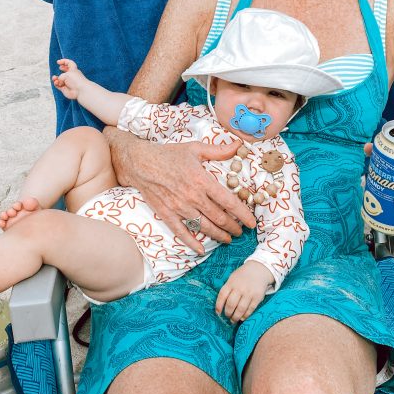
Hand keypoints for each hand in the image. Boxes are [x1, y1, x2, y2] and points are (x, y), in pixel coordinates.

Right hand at [52, 59, 86, 100]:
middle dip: (62, 68)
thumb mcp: (66, 74)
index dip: (64, 61)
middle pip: (66, 70)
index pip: (69, 63)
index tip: (58, 62)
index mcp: (73, 70)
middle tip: (59, 67)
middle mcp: (71, 76)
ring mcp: (68, 83)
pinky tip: (56, 83)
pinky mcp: (65, 89)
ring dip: (55, 78)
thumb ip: (60, 76)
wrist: (80, 90)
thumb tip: (58, 82)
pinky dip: (56, 84)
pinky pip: (58, 85)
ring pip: (60, 79)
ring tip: (54, 78)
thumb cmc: (76, 80)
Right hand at [109, 132, 256, 250]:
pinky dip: (192, 243)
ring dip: (219, 235)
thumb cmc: (169, 154)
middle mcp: (193, 197)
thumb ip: (219, 150)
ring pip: (204, 227)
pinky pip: (181, 232)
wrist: (140, 162)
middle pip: (219, 218)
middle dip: (233, 227)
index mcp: (202, 181)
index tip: (252, 222)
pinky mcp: (167, 214)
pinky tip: (201, 249)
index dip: (243, 214)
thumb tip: (238, 145)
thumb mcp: (195, 148)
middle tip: (240, 231)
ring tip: (227, 239)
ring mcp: (179, 207)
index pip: (229, 202)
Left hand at [215, 261, 272, 322]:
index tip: (218, 313)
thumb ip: (228, 289)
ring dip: (236, 317)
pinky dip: (245, 315)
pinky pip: (250, 309)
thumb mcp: (232, 278)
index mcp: (231, 283)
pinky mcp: (257, 297)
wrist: (259, 270)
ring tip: (233, 320)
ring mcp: (249, 293)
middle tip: (227, 317)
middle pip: (231, 304)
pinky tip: (242, 317)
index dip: (219, 306)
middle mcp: (240, 288)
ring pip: (241, 309)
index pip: (222, 296)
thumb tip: (221, 305)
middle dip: (228, 313)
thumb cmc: (243, 276)